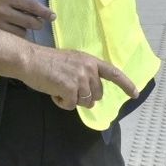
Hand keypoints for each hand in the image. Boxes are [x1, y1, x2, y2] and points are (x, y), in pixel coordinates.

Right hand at [0, 0, 54, 36]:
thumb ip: (19, 3)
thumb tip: (38, 12)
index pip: (30, 5)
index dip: (44, 11)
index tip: (53, 16)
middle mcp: (4, 11)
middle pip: (29, 21)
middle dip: (37, 23)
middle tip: (38, 23)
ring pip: (22, 32)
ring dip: (24, 30)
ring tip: (19, 26)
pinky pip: (12, 39)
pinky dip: (16, 37)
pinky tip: (12, 33)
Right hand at [22, 46, 138, 109]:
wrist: (30, 60)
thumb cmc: (47, 62)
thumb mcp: (72, 62)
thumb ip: (84, 73)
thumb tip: (91, 95)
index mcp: (90, 60)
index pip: (113, 73)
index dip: (126, 85)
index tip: (135, 94)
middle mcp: (88, 69)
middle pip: (97, 95)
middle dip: (84, 97)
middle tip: (67, 88)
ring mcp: (80, 79)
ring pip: (84, 102)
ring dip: (71, 99)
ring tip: (58, 87)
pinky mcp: (70, 88)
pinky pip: (70, 105)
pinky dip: (61, 103)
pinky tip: (53, 92)